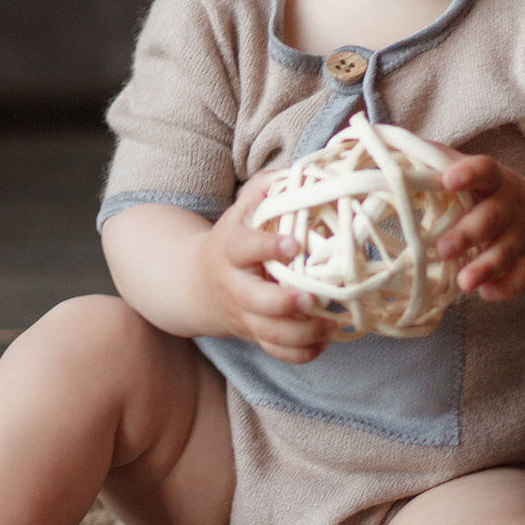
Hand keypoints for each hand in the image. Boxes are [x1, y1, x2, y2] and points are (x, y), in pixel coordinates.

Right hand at [199, 172, 335, 363]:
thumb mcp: (241, 208)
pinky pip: (277, 353)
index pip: (245, 247)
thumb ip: (267, 187)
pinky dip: (301, 354)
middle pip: (254, 301)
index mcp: (231, 250)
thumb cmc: (233, 239)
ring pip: (269, 334)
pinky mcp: (254, 334)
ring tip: (329, 325)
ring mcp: (244, 314)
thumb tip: (304, 171)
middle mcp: (235, 286)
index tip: (294, 246)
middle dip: (283, 304)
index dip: (267, 247)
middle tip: (311, 300)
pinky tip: (322, 342)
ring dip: (300, 335)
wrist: (196, 283)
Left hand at [433, 153, 524, 301]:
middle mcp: (508, 206)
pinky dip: (506, 286)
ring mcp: (519, 235)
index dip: (469, 174)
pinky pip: (521, 276)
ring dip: (485, 267)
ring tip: (463, 282)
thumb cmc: (480, 193)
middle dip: (468, 234)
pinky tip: (485, 293)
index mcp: (492, 180)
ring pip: (506, 250)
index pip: (485, 170)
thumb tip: (384, 143)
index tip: (448, 180)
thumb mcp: (464, 172)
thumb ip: (432, 161)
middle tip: (442, 249)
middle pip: (492, 217)